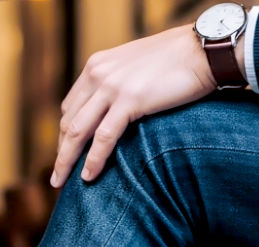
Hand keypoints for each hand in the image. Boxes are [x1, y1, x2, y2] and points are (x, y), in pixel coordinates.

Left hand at [52, 26, 216, 187]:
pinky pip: (104, 137)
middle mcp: (98, 74)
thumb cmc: (177, 60)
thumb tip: (117, 107)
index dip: (65, 133)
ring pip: (78, 131)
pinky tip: (88, 176)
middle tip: (57, 176)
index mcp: (97, 66)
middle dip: (61, 151)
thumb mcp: (136, 67)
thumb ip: (120, 84)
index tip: (66, 153)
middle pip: (69, 120)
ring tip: (61, 183)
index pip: (71, 105)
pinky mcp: (129, 100)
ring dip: (66, 160)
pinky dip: (93, 159)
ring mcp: (112, 87)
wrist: (201, 51)